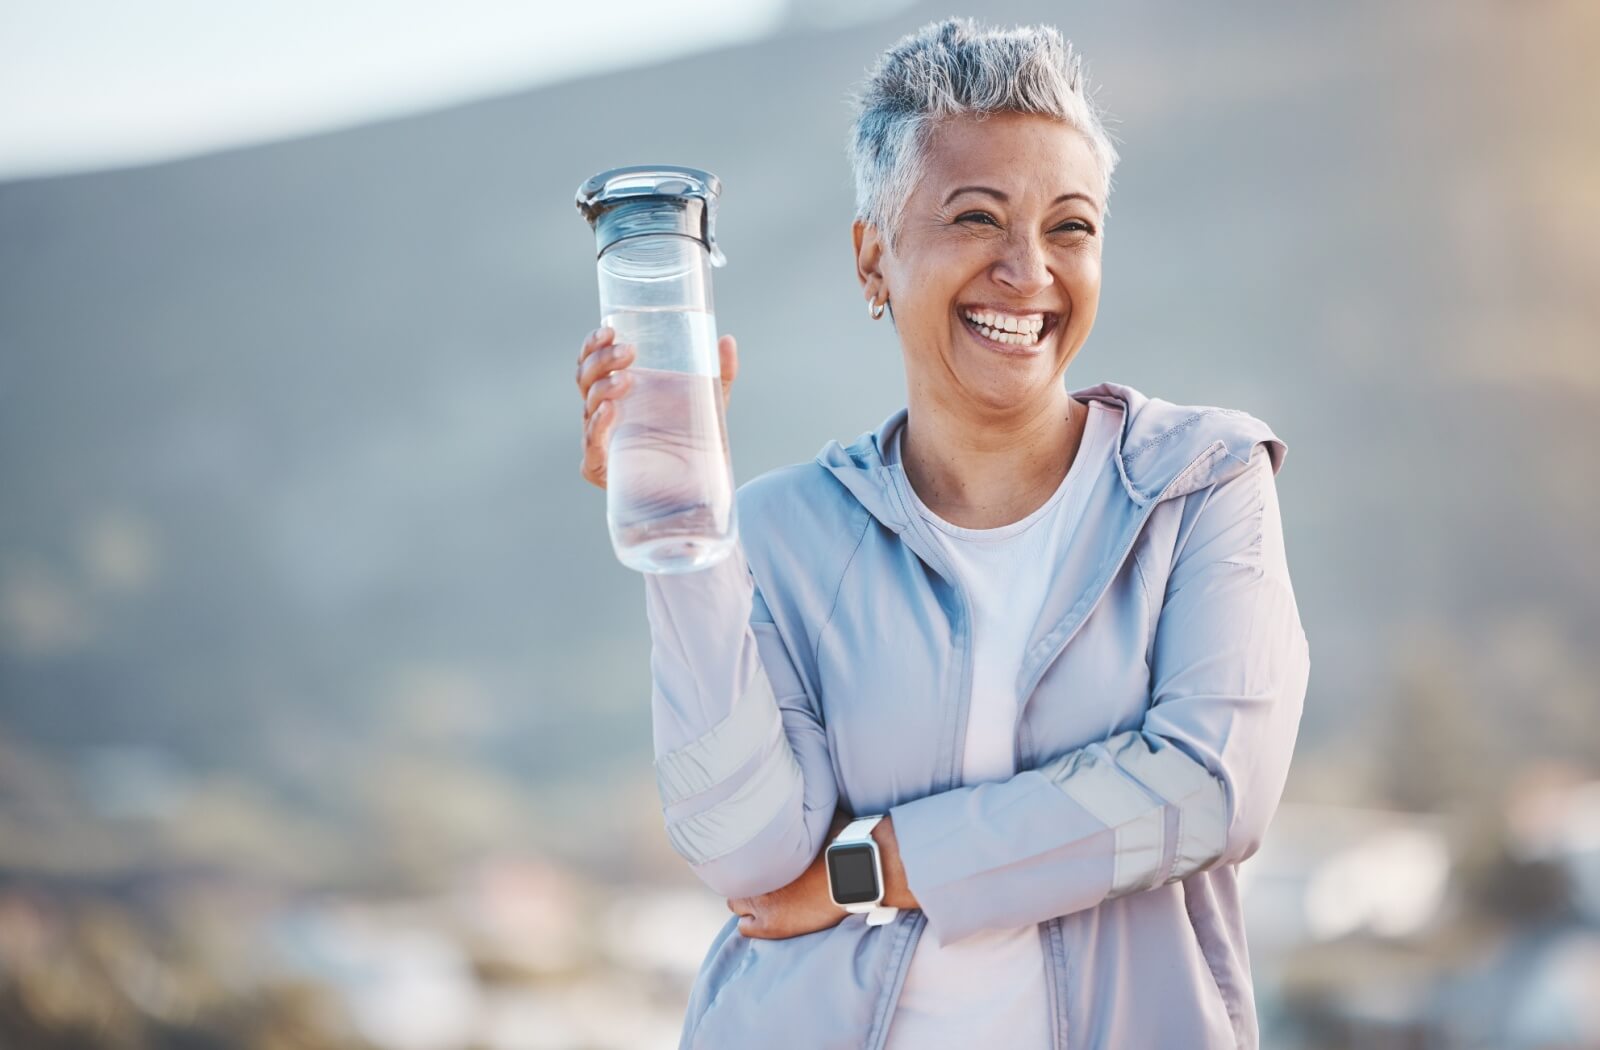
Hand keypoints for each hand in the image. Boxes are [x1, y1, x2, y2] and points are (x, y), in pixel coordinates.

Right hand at [575, 326, 739, 489]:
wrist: (701, 484)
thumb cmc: (697, 437)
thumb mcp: (711, 399)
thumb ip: (720, 371)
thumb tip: (726, 339)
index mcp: (617, 388)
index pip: (591, 360)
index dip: (592, 344)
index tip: (609, 330)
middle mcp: (603, 411)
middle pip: (585, 378)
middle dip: (601, 360)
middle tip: (628, 352)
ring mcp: (600, 438)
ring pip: (588, 406)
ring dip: (603, 386)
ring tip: (627, 379)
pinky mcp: (601, 467)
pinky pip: (591, 445)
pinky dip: (597, 426)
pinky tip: (610, 410)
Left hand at [727, 809, 853, 938]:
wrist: (853, 876)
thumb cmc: (842, 844)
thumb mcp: (821, 817)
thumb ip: (806, 812)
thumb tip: (806, 792)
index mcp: (763, 847)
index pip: (737, 852)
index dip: (752, 858)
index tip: (762, 860)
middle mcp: (755, 872)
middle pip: (735, 878)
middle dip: (748, 879)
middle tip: (764, 880)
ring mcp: (759, 901)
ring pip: (735, 904)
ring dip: (748, 901)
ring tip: (766, 899)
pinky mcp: (770, 925)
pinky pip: (744, 927)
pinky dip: (752, 923)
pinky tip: (768, 917)